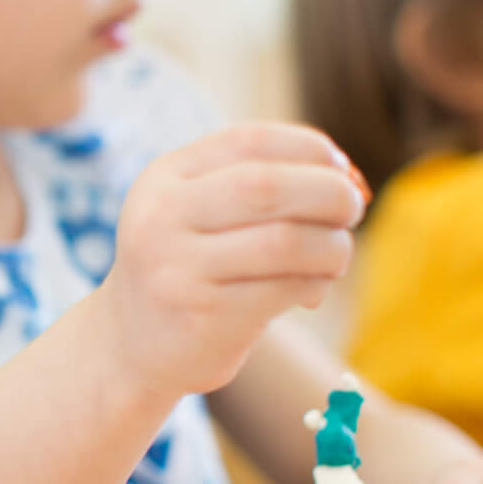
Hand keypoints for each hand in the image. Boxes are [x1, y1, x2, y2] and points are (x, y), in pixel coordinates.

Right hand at [101, 123, 365, 394]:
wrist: (130, 342)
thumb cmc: (189, 265)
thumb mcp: (199, 209)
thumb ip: (260, 183)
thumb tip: (351, 180)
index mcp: (165, 176)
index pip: (252, 141)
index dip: (313, 149)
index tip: (342, 170)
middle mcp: (162, 216)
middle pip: (268, 187)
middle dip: (331, 193)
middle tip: (352, 209)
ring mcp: (178, 267)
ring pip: (286, 242)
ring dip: (334, 246)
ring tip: (334, 257)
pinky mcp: (204, 316)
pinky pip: (286, 289)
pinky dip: (316, 284)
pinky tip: (310, 291)